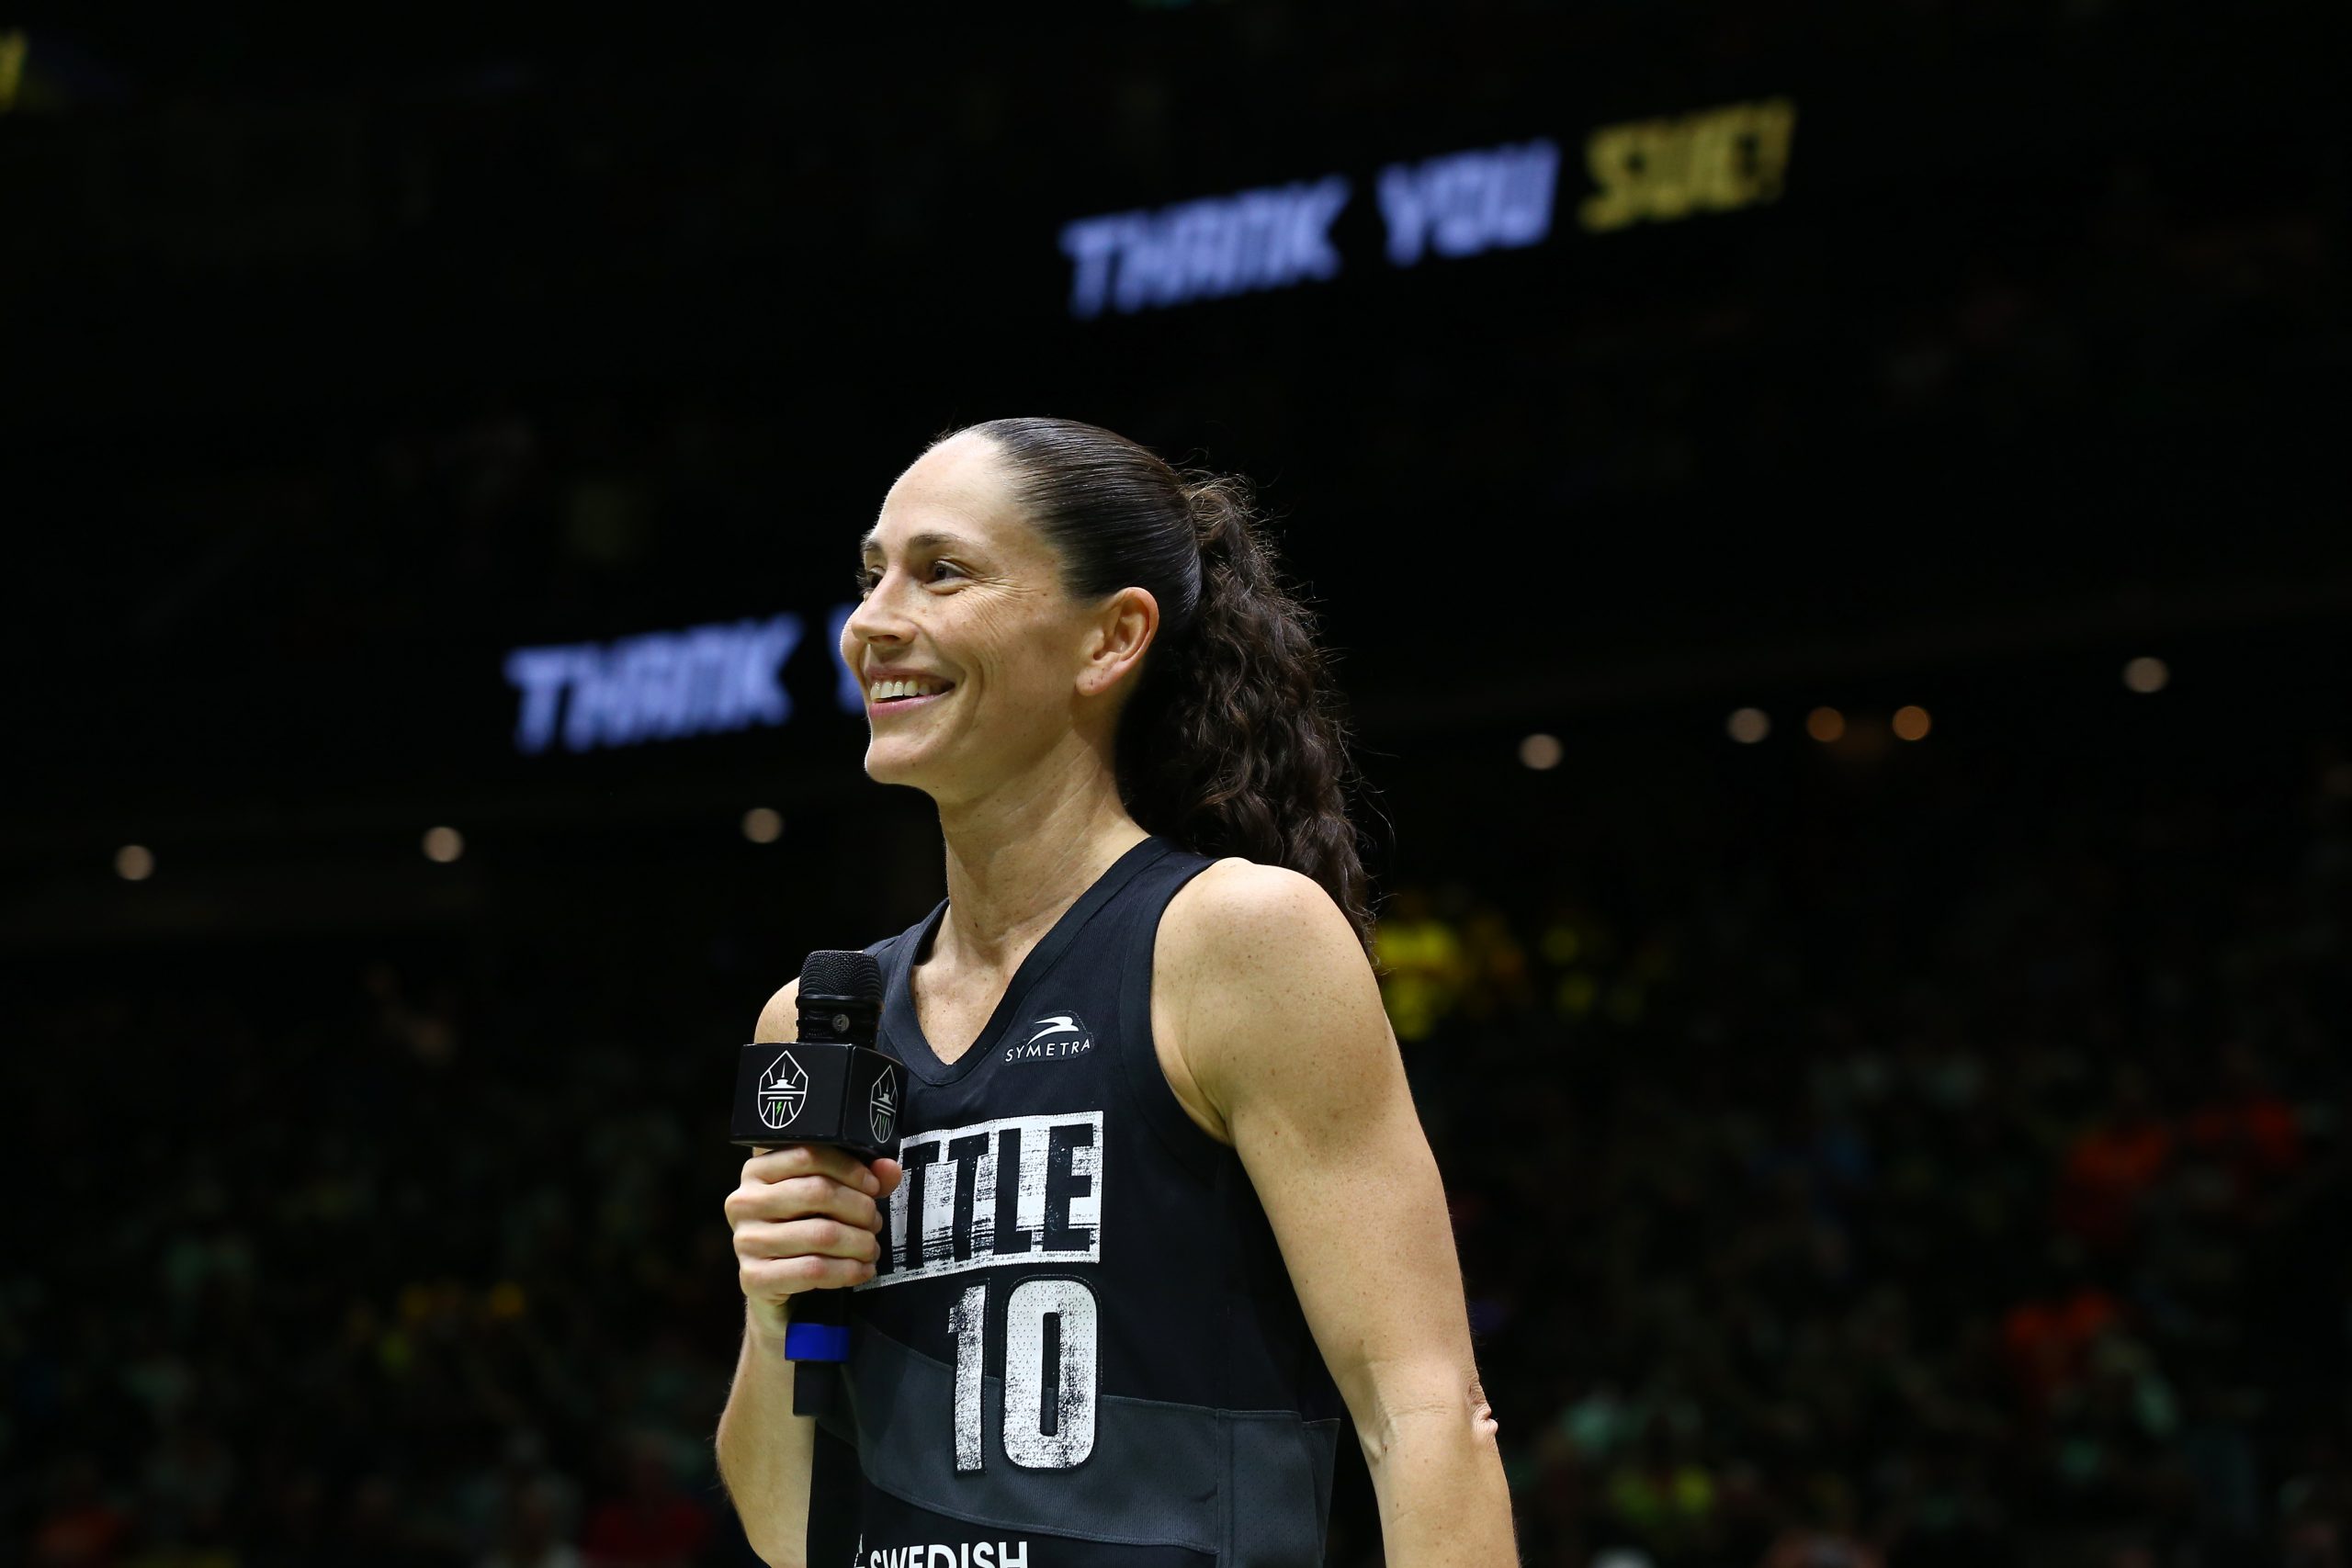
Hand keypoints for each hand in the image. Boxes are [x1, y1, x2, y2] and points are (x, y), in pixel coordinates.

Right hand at [725, 1144, 906, 1338]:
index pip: (808, 1155)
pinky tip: (862, 1271)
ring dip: (859, 1243)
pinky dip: (847, 1271)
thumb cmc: (804, 1231)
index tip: (873, 1187)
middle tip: (875, 1223)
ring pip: (821, 1234)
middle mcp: (743, 1202)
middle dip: (859, 1208)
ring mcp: (745, 1241)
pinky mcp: (754, 1277)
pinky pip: (813, 1270)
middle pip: (818, 1192)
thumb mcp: (830, 1200)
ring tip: (871, 1248)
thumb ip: (861, 1180)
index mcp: (757, 1171)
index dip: (849, 1169)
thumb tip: (889, 1169)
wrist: (777, 1289)